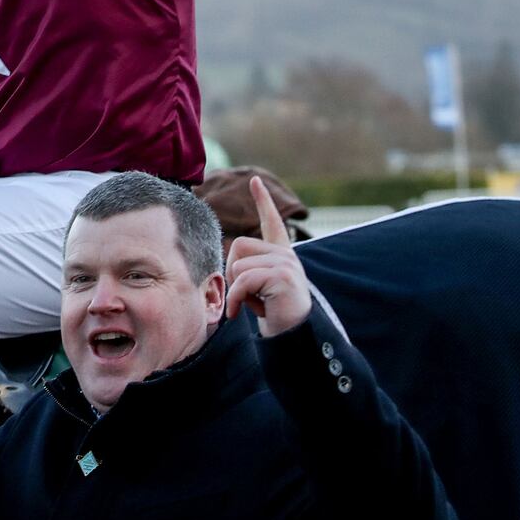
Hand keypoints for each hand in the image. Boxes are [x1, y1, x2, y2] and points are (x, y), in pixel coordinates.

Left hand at [225, 176, 311, 336]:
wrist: (291, 339)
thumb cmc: (272, 314)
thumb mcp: (257, 287)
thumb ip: (247, 268)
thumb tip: (228, 265)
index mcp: (280, 254)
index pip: (271, 221)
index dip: (263, 200)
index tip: (255, 180)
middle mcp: (285, 254)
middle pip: (239, 247)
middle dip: (233, 273)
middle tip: (247, 296)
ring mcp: (286, 263)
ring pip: (238, 266)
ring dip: (237, 291)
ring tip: (253, 305)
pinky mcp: (283, 276)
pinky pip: (243, 280)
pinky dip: (236, 299)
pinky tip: (241, 313)